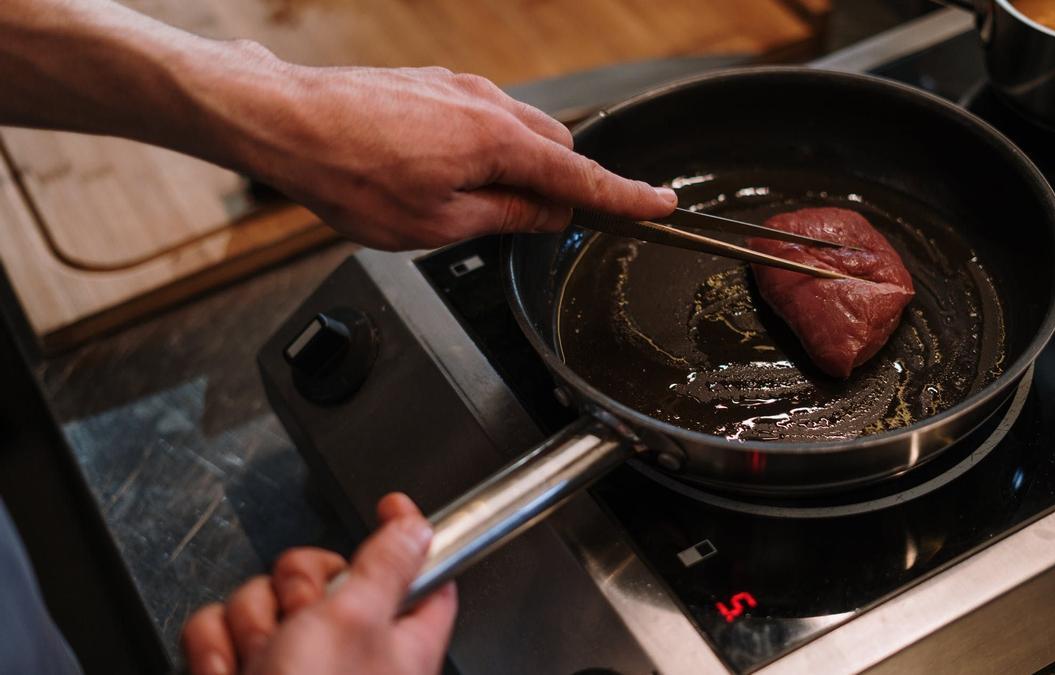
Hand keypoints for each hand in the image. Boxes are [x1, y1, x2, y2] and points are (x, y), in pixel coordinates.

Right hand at [181, 493, 454, 674]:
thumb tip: (418, 525)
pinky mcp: (239, 673)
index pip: (415, 570)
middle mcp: (344, 646)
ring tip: (262, 666)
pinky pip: (215, 629)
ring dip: (251, 627)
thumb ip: (388, 564)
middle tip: (299, 619)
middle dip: (294, 589)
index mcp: (395, 632)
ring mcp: (287, 662)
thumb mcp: (359, 621)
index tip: (388, 505)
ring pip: (258, 597)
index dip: (402, 532)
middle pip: (315, 571)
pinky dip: (216, 652)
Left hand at [208, 50, 677, 249]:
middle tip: (540, 228)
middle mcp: (488, 104)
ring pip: (521, 131)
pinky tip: (450, 174)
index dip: (625, 197)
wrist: (285, 121)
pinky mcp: (435, 84)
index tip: (660, 206)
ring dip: (520, 169)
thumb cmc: (350, 176)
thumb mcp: (435, 223)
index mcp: (497, 142)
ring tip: (476, 205)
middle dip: (563, 188)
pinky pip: (486, 117)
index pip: (581, 177)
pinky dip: (490, 149)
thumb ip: (504, 216)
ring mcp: (461, 88)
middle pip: (557, 149)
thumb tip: (547, 216)